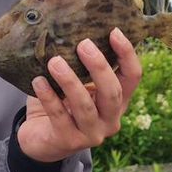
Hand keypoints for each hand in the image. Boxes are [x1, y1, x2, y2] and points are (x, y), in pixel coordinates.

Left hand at [16, 28, 142, 163]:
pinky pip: (59, 116)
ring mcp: (91, 134)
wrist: (40, 140)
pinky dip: (49, 97)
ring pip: (85, 106)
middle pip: (112, 92)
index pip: (132, 77)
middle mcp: (110, 120)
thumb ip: (80, 67)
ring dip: (70, 81)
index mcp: (117, 102)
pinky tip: (38, 81)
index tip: (114, 31)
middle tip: (83, 44)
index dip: (127, 55)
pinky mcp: (68, 141)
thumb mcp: (77, 85)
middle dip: (99, 67)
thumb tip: (70, 29)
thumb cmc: (62, 105)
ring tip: (54, 62)